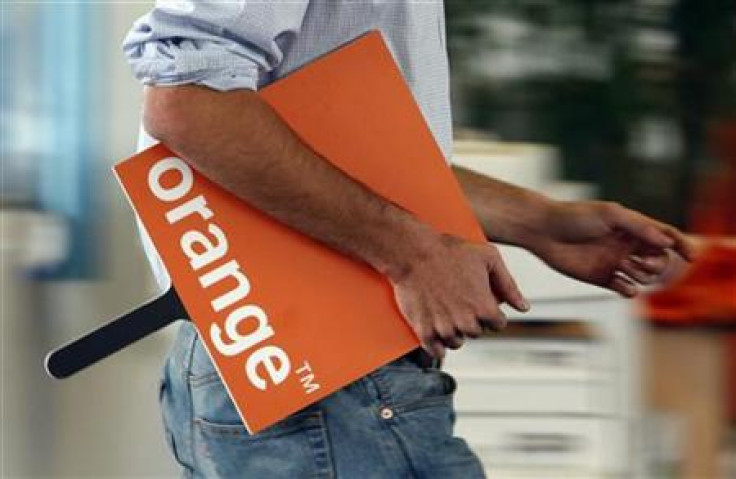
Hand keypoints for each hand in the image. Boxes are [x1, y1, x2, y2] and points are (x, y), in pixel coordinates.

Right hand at [389, 233, 528, 357]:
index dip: (491, 312)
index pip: (498, 324)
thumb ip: (509, 285)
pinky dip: (438, 346)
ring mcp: (444, 328)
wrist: (413, 252)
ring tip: (447, 313)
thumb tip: (523, 307)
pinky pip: (436, 351)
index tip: (480, 302)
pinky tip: (437, 333)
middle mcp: (466, 322)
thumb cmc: (449, 251)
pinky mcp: (424, 331)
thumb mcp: (488, 258)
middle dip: (472, 320)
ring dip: (455, 332)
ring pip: (456, 343)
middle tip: (460, 302)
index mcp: (484, 308)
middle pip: (476, 333)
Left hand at [529, 201, 696, 296]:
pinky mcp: (601, 278)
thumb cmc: (574, 216)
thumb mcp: (609, 214)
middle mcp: (626, 245)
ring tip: (628, 268)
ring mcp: (614, 262)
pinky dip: (629, 290)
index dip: (681, 245)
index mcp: (632, 227)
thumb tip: (665, 241)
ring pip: (645, 276)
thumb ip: (638, 226)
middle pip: (659, 260)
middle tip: (641, 260)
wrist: (543, 231)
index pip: (665, 236)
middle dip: (658, 263)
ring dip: (644, 276)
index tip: (691, 256)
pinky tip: (622, 285)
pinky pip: (625, 289)